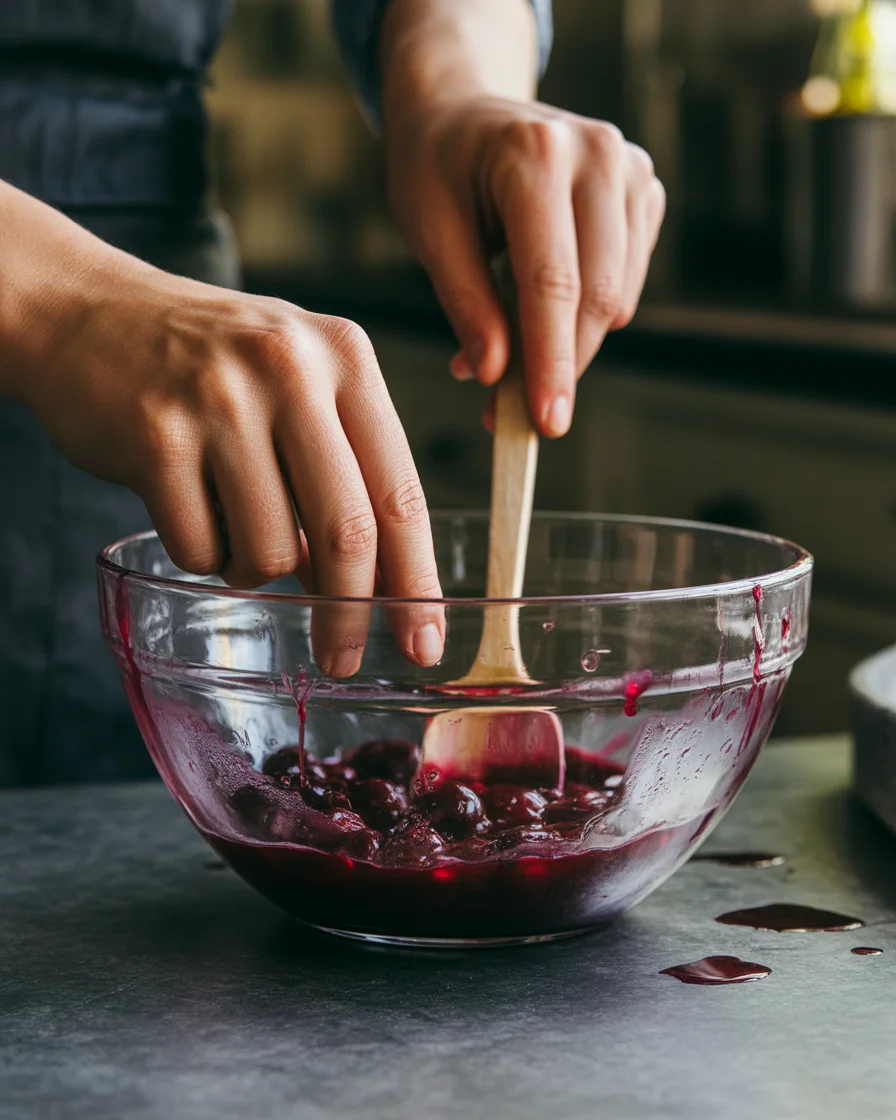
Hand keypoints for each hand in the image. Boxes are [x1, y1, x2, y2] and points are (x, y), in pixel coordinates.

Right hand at [19, 256, 444, 675]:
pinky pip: (200, 551)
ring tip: (232, 524)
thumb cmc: (214, 366)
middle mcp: (289, 369)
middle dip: (348, 614)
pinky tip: (188, 508)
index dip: (417, 578)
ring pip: (271, 551)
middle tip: (340, 657)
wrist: (92, 313)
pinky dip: (202, 555)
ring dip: (255, 569)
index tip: (424, 642)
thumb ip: (347, 466)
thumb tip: (377, 586)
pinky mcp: (154, 436)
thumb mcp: (301, 381)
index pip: (400, 491)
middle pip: (347, 532)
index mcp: (345, 357)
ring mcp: (218, 400)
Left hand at [386, 97, 664, 436]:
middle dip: (559, 366)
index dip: (550, 361)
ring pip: (618, 298)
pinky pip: (626, 282)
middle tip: (511, 413)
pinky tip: (540, 304)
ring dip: (568, 345)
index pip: (553, 282)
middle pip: (597, 296)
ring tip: (510, 350)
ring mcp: (630, 169)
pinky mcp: (644, 190)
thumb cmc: (438, 169)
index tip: (545, 423)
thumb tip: (493, 376)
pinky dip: (585, 314)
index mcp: (536, 155)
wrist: (465, 112)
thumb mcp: (430, 231)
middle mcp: (597, 154)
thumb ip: (466, 303)